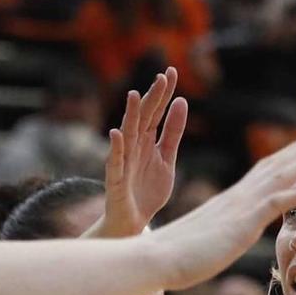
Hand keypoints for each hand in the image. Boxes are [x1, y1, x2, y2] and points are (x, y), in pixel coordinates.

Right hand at [103, 67, 187, 235]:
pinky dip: (115, 149)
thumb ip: (173, 133)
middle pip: (143, 118)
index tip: (171, 71)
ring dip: (130, 116)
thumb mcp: (167, 159)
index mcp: (147, 141)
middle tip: (162, 77)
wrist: (133, 223)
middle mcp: (134, 147)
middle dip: (152, 98)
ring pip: (127, 135)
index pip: (155, 112)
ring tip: (134, 95)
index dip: (163, 93)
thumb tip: (181, 101)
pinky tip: (116, 133)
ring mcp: (123, 162)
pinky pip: (114, 163)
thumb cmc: (148, 191)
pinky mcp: (115, 180)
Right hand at [147, 127, 295, 289]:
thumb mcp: (205, 240)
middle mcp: (238, 197)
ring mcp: (240, 208)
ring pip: (281, 176)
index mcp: (230, 201)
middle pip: (278, 164)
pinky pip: (275, 204)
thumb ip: (220, 234)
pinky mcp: (241, 224)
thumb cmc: (174, 255)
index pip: (265, 172)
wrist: (155, 258)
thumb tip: (225, 238)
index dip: (289, 156)